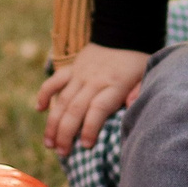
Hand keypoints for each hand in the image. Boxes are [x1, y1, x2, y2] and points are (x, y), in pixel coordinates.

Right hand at [34, 43, 151, 156]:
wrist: (123, 32)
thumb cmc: (137, 62)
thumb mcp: (147, 76)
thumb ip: (139, 92)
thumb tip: (130, 105)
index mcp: (115, 85)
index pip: (98, 109)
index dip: (89, 128)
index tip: (85, 146)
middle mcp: (94, 81)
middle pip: (76, 109)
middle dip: (66, 133)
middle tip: (62, 153)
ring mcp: (81, 74)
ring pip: (62, 100)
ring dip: (53, 123)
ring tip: (50, 143)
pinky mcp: (72, 68)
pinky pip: (55, 80)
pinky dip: (45, 93)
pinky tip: (40, 109)